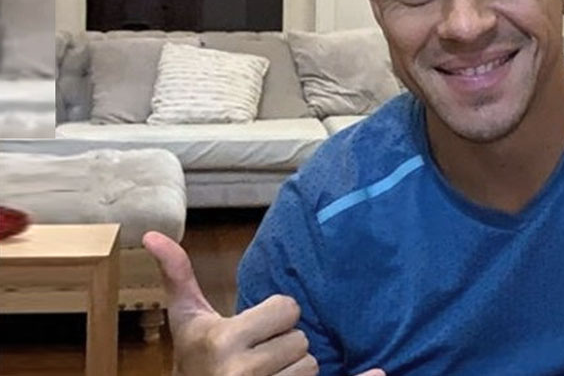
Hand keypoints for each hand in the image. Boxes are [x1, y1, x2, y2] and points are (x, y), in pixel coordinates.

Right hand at [145, 231, 384, 375]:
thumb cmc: (196, 361)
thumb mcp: (187, 321)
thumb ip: (179, 277)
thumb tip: (153, 235)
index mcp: (223, 341)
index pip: (287, 308)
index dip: (275, 317)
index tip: (254, 330)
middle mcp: (243, 371)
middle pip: (301, 340)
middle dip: (285, 346)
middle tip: (260, 357)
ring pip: (311, 367)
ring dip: (295, 371)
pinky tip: (378, 373)